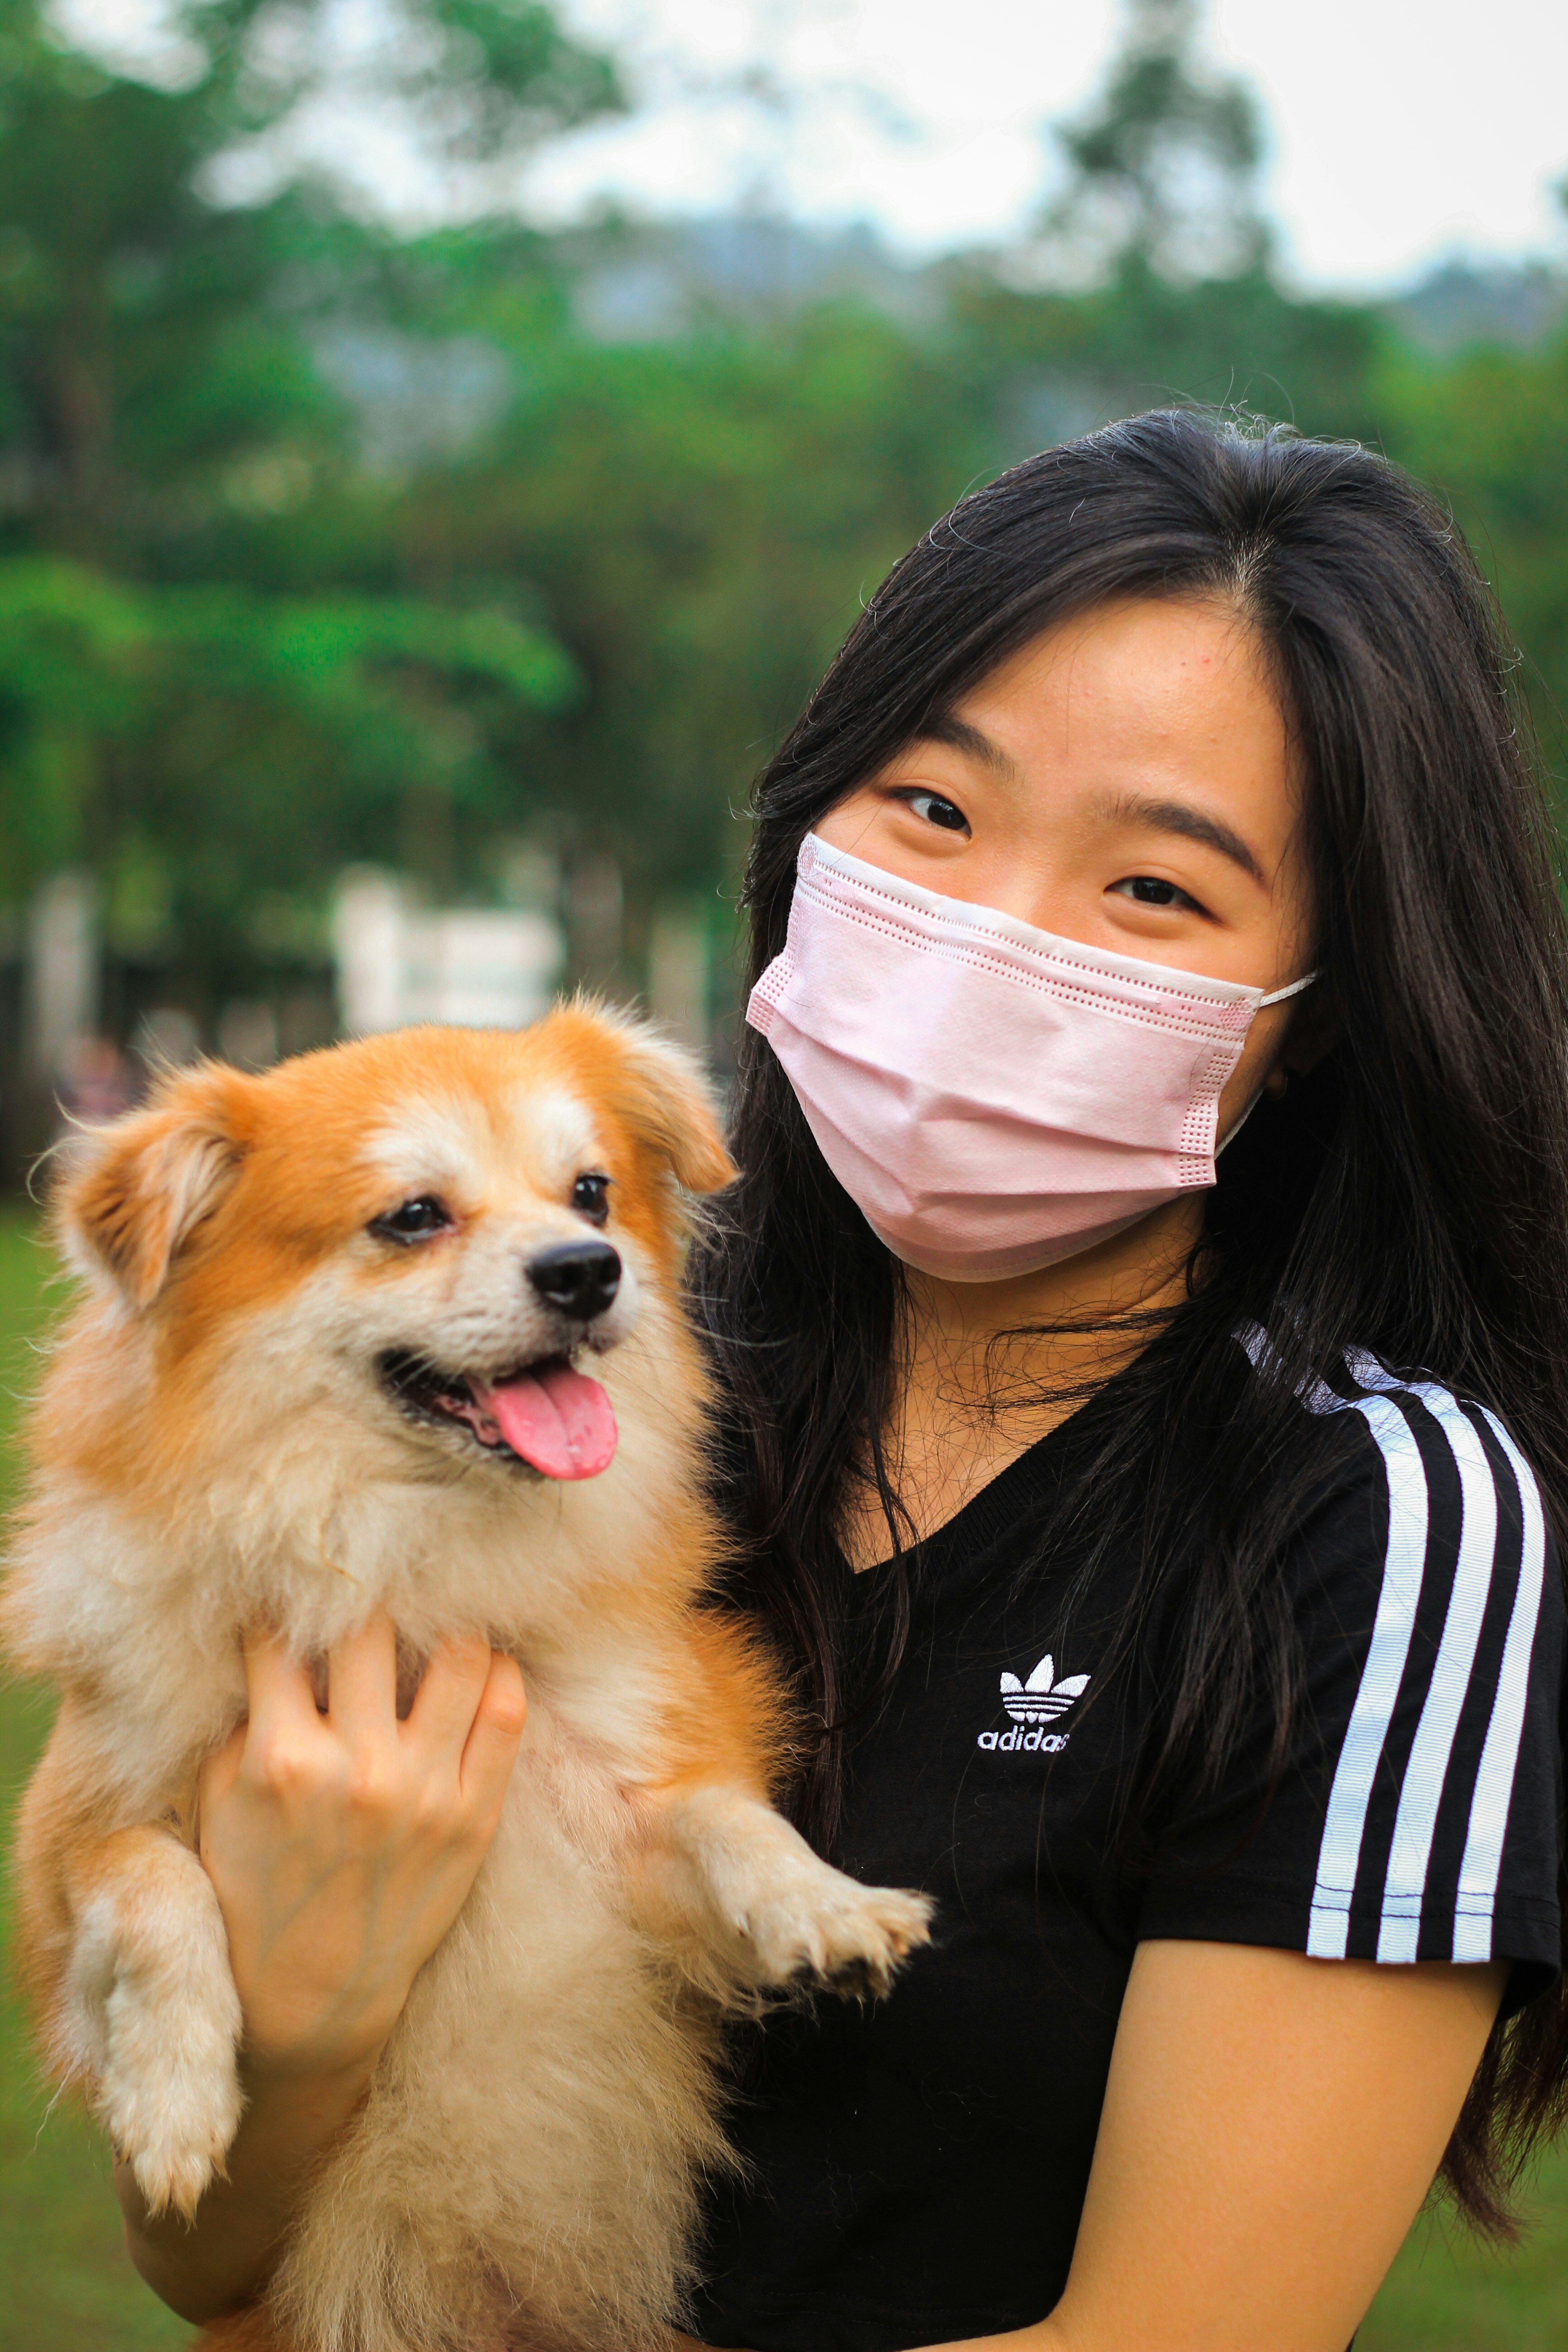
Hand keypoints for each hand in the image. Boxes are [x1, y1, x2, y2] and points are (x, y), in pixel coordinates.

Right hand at [198, 1612, 526, 2082]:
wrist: (309, 1999)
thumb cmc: (256, 1888)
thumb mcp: (221, 1800)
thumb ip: (247, 1715)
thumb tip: (279, 1632)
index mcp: (281, 1760)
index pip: (283, 1638)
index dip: (287, 1609)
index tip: (298, 1599)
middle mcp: (358, 1770)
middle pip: (372, 1629)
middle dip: (365, 1603)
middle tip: (371, 1597)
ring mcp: (424, 1793)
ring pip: (459, 1655)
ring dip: (445, 1625)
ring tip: (433, 1623)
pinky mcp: (475, 1818)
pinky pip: (506, 1715)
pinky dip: (498, 1673)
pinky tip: (481, 1663)